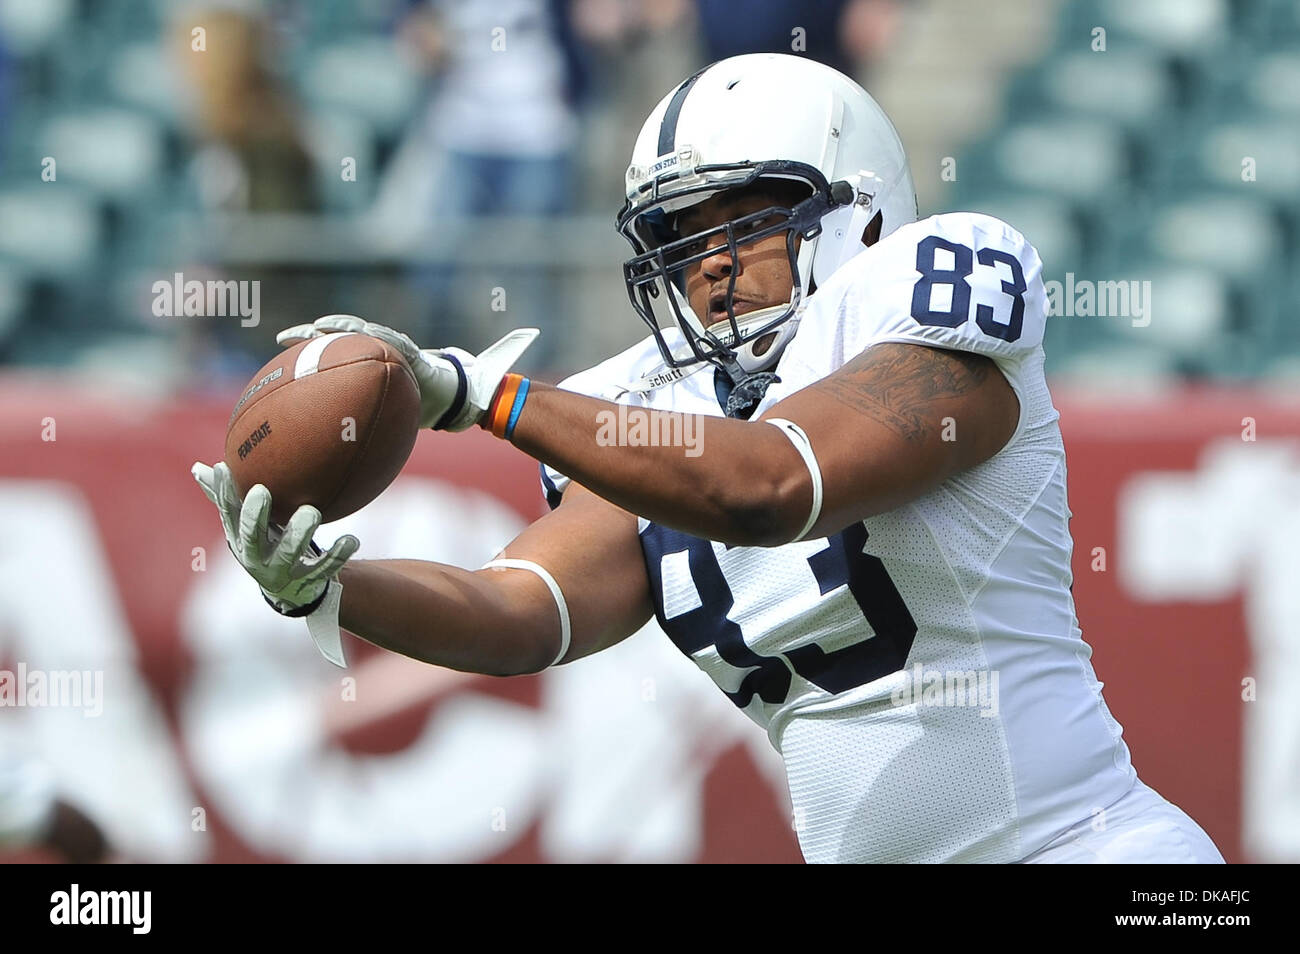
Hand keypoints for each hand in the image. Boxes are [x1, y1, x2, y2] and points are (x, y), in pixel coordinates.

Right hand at [190, 461, 357, 613]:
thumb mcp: (246, 526)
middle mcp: (257, 559)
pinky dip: (338, 555)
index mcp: (241, 540)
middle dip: (254, 516)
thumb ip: (226, 498)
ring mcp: (281, 573)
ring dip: (299, 534)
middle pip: (252, 537)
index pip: (228, 514)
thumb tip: (198, 468)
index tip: (226, 467)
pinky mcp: (307, 583)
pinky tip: (351, 539)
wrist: (290, 591)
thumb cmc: (266, 545)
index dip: (224, 492)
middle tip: (262, 491)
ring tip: (311, 513)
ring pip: (288, 554)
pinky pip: (324, 569)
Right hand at [276, 314, 538, 430]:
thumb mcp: (483, 370)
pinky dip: (311, 374)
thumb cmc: (462, 382)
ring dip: (306, 351)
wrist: (451, 390)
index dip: (359, 331)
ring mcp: (369, 361)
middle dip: (319, 335)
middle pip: (345, 338)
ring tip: (278, 351)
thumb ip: (503, 353)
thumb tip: (533, 332)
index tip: (338, 329)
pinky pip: (332, 373)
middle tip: (291, 337)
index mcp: (407, 348)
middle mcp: (384, 350)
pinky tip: (285, 385)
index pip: (380, 335)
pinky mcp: (362, 374)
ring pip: (332, 353)